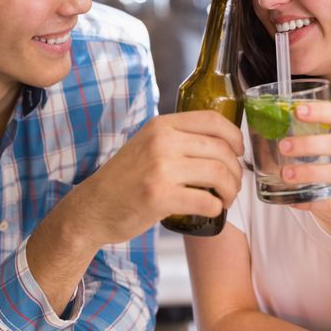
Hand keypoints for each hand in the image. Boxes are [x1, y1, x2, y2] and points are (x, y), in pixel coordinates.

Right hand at [70, 111, 243, 246]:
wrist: (92, 208)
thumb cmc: (124, 180)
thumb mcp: (147, 145)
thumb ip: (177, 139)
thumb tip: (223, 145)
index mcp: (161, 125)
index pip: (213, 120)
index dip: (235, 137)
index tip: (239, 152)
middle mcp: (162, 142)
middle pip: (221, 149)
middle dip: (236, 171)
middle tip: (232, 185)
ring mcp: (160, 169)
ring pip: (219, 174)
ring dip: (230, 190)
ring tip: (225, 199)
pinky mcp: (160, 197)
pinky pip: (206, 201)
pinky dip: (216, 208)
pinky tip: (210, 210)